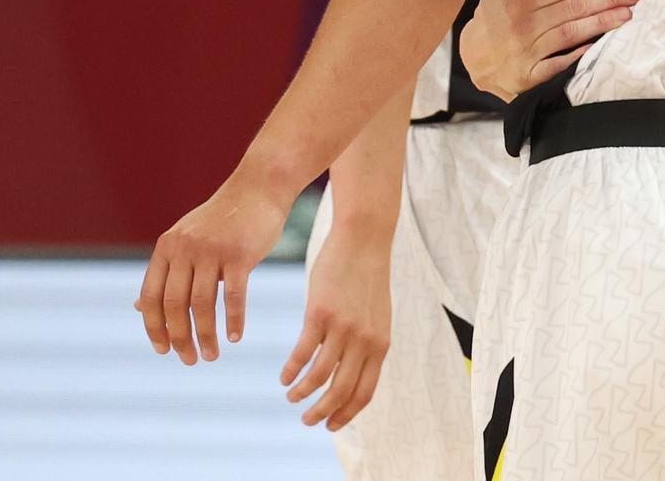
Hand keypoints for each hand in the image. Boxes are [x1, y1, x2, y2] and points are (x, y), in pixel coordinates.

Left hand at [136, 176, 290, 363]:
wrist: (259, 188)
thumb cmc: (223, 220)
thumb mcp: (187, 241)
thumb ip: (166, 273)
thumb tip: (140, 307)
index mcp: (167, 247)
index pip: (151, 297)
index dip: (154, 328)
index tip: (164, 351)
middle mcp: (184, 248)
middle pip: (175, 304)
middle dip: (180, 338)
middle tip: (190, 361)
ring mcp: (212, 250)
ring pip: (202, 304)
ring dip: (205, 335)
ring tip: (211, 356)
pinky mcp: (239, 253)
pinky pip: (234, 295)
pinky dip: (234, 320)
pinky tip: (235, 337)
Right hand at [283, 222, 391, 430]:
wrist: (364, 239)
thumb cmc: (367, 276)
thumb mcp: (376, 315)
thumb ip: (368, 342)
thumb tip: (351, 368)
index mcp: (381, 344)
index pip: (365, 391)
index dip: (347, 414)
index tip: (331, 426)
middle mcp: (365, 340)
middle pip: (342, 391)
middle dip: (322, 412)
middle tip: (307, 420)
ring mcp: (343, 328)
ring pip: (319, 376)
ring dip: (302, 393)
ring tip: (291, 396)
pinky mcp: (320, 314)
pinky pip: (302, 353)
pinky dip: (292, 370)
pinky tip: (284, 376)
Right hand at [458, 0, 643, 100]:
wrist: (475, 60)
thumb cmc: (490, 15)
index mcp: (520, 0)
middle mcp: (525, 26)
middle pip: (574, 9)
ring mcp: (529, 52)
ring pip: (572, 34)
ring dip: (602, 23)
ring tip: (628, 13)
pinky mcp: (532, 76)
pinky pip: (561, 64)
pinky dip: (581, 54)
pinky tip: (602, 44)